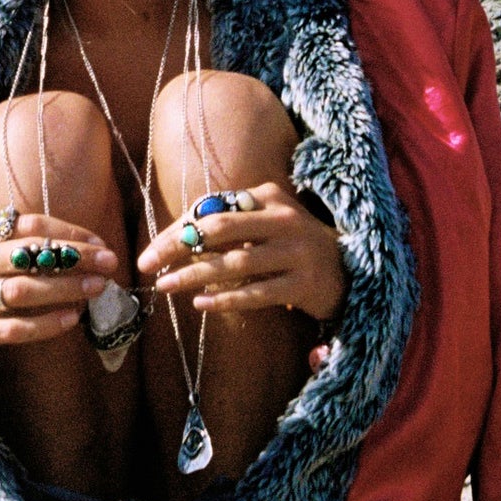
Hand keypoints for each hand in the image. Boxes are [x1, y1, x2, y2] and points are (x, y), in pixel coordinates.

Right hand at [0, 211, 120, 370]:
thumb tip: (82, 247)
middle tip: (109, 263)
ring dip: (65, 289)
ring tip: (97, 288)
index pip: (26, 225)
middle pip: (26, 255)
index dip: (67, 232)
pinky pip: (12, 328)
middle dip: (74, 258)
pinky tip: (71, 320)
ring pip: (21, 291)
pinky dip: (45, 324)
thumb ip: (18, 245)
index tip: (100, 243)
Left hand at [135, 181, 344, 321]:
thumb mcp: (268, 223)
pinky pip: (258, 292)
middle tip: (147, 266)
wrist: (353, 271)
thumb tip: (176, 240)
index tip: (150, 251)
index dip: (178, 230)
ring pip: (235, 263)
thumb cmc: (296, 246)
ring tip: (166, 287)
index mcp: (268, 197)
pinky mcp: (306, 284)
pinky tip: (201, 303)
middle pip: (218, 229)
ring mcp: (297, 251)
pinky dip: (227, 298)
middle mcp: (283, 219)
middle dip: (177, 247)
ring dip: (195, 275)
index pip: (212, 209)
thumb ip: (231, 224)